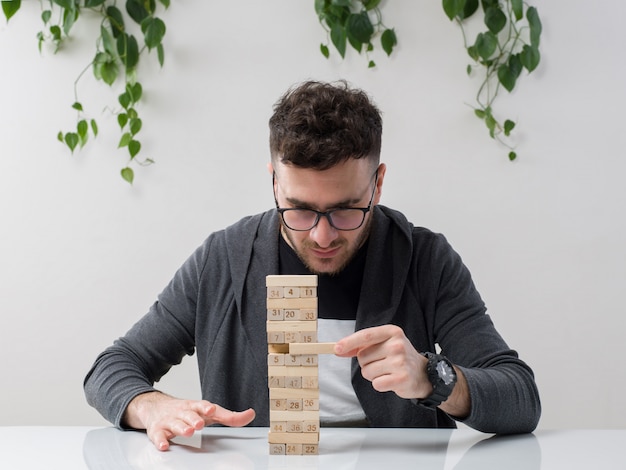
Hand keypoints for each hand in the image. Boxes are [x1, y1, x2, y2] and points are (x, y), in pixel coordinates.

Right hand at [123, 392, 255, 450]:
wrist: (156, 406)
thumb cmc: (188, 411)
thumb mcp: (208, 412)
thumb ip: (229, 416)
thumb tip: (250, 414)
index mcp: (196, 407)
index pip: (202, 405)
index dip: (206, 407)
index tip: (211, 409)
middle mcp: (183, 412)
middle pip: (188, 415)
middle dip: (193, 419)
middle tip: (198, 424)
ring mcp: (170, 421)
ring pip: (175, 424)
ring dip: (181, 428)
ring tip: (187, 432)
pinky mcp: (157, 430)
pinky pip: (157, 436)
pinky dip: (160, 440)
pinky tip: (164, 445)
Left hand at [334, 324, 430, 399]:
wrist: (423, 374)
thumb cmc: (399, 358)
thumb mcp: (385, 344)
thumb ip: (363, 345)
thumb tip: (339, 349)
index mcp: (392, 332)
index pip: (365, 335)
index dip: (349, 342)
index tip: (337, 349)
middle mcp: (397, 345)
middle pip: (362, 357)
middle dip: (366, 363)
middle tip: (382, 364)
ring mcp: (400, 361)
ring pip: (367, 372)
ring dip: (373, 375)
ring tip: (387, 372)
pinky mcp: (401, 378)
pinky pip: (376, 383)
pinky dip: (380, 384)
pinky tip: (391, 380)